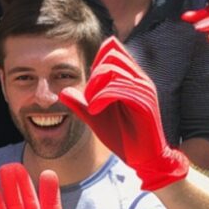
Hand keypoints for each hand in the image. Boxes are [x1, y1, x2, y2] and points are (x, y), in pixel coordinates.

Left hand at [59, 37, 188, 190]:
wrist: (145, 159)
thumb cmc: (124, 137)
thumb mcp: (96, 118)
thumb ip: (81, 104)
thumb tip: (62, 92)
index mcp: (131, 78)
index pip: (114, 49)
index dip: (96, 59)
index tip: (89, 85)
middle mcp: (140, 80)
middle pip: (111, 56)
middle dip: (93, 75)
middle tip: (88, 98)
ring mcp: (144, 90)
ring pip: (113, 71)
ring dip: (95, 88)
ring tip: (92, 107)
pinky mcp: (145, 103)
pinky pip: (118, 88)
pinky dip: (101, 98)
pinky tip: (95, 111)